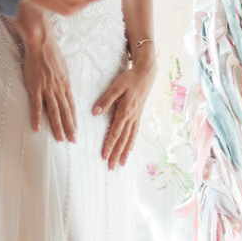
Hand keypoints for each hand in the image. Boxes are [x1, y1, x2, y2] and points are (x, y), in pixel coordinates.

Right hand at [21, 27, 76, 141]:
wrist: (41, 44)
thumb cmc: (51, 53)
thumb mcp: (62, 68)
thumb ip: (63, 80)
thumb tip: (65, 88)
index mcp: (65, 84)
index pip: (71, 105)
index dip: (74, 119)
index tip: (76, 130)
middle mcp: (58, 89)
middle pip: (65, 112)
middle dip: (70, 127)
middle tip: (72, 140)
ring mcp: (47, 89)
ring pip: (54, 111)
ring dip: (57, 126)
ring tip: (60, 139)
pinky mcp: (35, 87)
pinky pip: (36, 106)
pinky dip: (37, 118)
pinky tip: (38, 128)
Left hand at [93, 55, 157, 169]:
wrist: (146, 74)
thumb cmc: (130, 79)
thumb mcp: (116, 86)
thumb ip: (106, 100)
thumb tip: (95, 112)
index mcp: (125, 111)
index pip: (116, 132)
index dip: (110, 145)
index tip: (105, 156)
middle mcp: (132, 117)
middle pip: (123, 140)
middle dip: (117, 154)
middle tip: (111, 167)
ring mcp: (136, 117)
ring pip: (130, 138)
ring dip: (125, 152)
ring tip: (121, 164)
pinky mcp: (138, 115)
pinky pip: (135, 133)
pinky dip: (132, 143)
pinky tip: (130, 150)